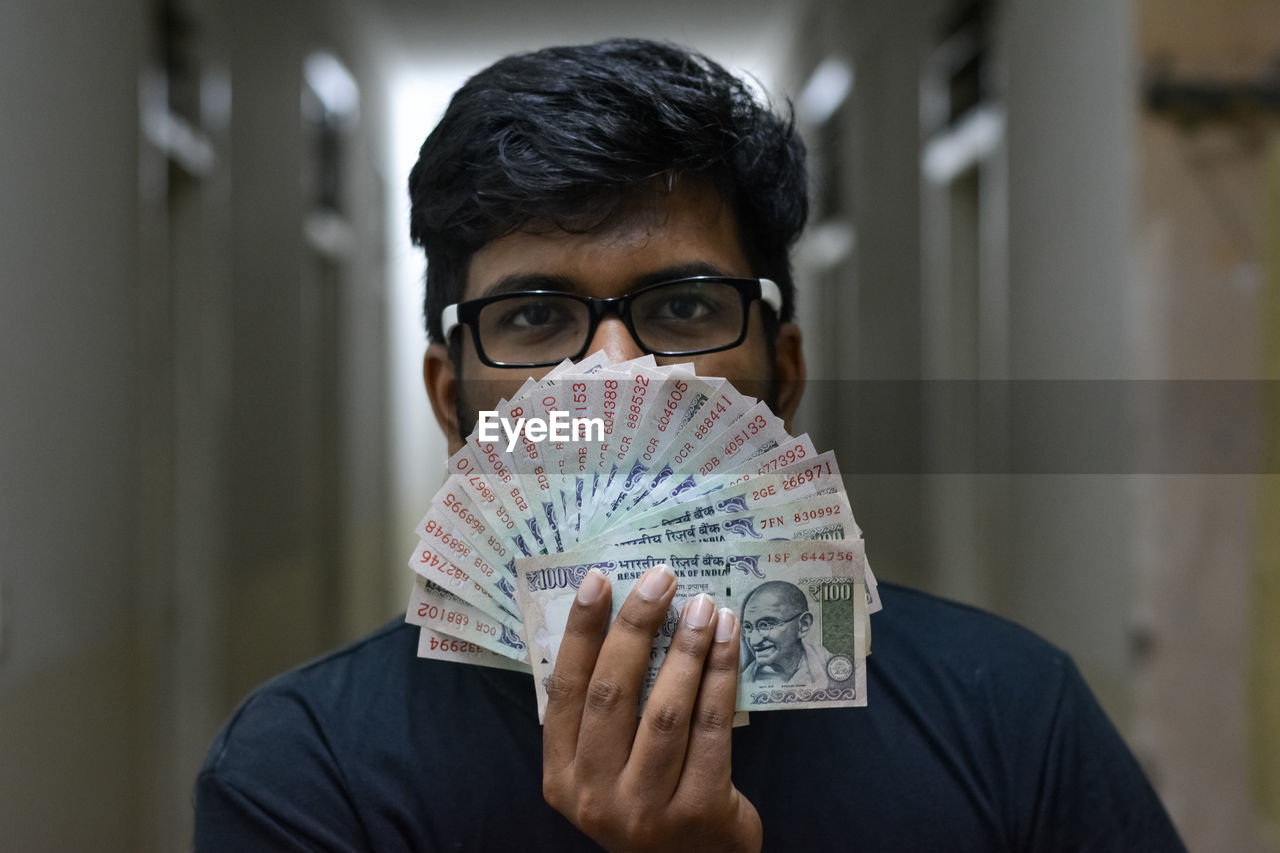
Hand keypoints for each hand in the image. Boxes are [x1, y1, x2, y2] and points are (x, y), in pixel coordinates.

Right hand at [541, 564, 761, 851]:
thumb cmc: (649, 800)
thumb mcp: (608, 767)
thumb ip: (602, 712)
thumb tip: (621, 617)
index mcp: (562, 778)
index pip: (565, 690)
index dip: (581, 631)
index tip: (599, 580)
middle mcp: (595, 797)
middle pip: (613, 693)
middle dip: (637, 627)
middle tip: (661, 579)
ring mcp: (646, 810)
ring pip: (666, 710)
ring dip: (687, 648)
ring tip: (704, 606)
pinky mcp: (699, 811)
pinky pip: (711, 728)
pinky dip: (721, 676)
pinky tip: (730, 640)